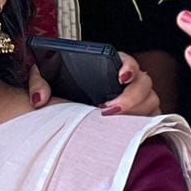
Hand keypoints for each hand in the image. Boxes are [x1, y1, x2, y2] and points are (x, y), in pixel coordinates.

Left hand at [24, 52, 156, 114]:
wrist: (65, 111)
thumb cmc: (61, 92)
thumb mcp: (46, 81)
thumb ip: (39, 83)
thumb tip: (39, 98)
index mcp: (108, 65)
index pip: (128, 61)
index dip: (129, 67)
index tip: (120, 77)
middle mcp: (127, 81)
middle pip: (144, 84)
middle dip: (131, 97)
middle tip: (108, 108)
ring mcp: (137, 99)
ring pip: (151, 101)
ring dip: (138, 112)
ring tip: (115, 121)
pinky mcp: (140, 117)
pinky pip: (152, 119)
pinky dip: (144, 125)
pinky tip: (127, 130)